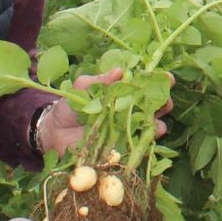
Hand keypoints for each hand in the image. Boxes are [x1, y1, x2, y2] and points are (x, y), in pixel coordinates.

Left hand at [35, 69, 166, 153]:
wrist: (53, 135)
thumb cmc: (68, 108)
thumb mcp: (81, 90)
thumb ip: (98, 81)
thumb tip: (120, 71)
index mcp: (121, 94)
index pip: (144, 86)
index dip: (157, 81)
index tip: (167, 77)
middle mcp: (128, 112)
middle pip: (153, 106)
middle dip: (163, 102)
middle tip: (166, 100)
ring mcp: (126, 131)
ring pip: (149, 127)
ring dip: (157, 124)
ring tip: (157, 123)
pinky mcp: (121, 149)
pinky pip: (137, 147)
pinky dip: (144, 143)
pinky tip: (147, 139)